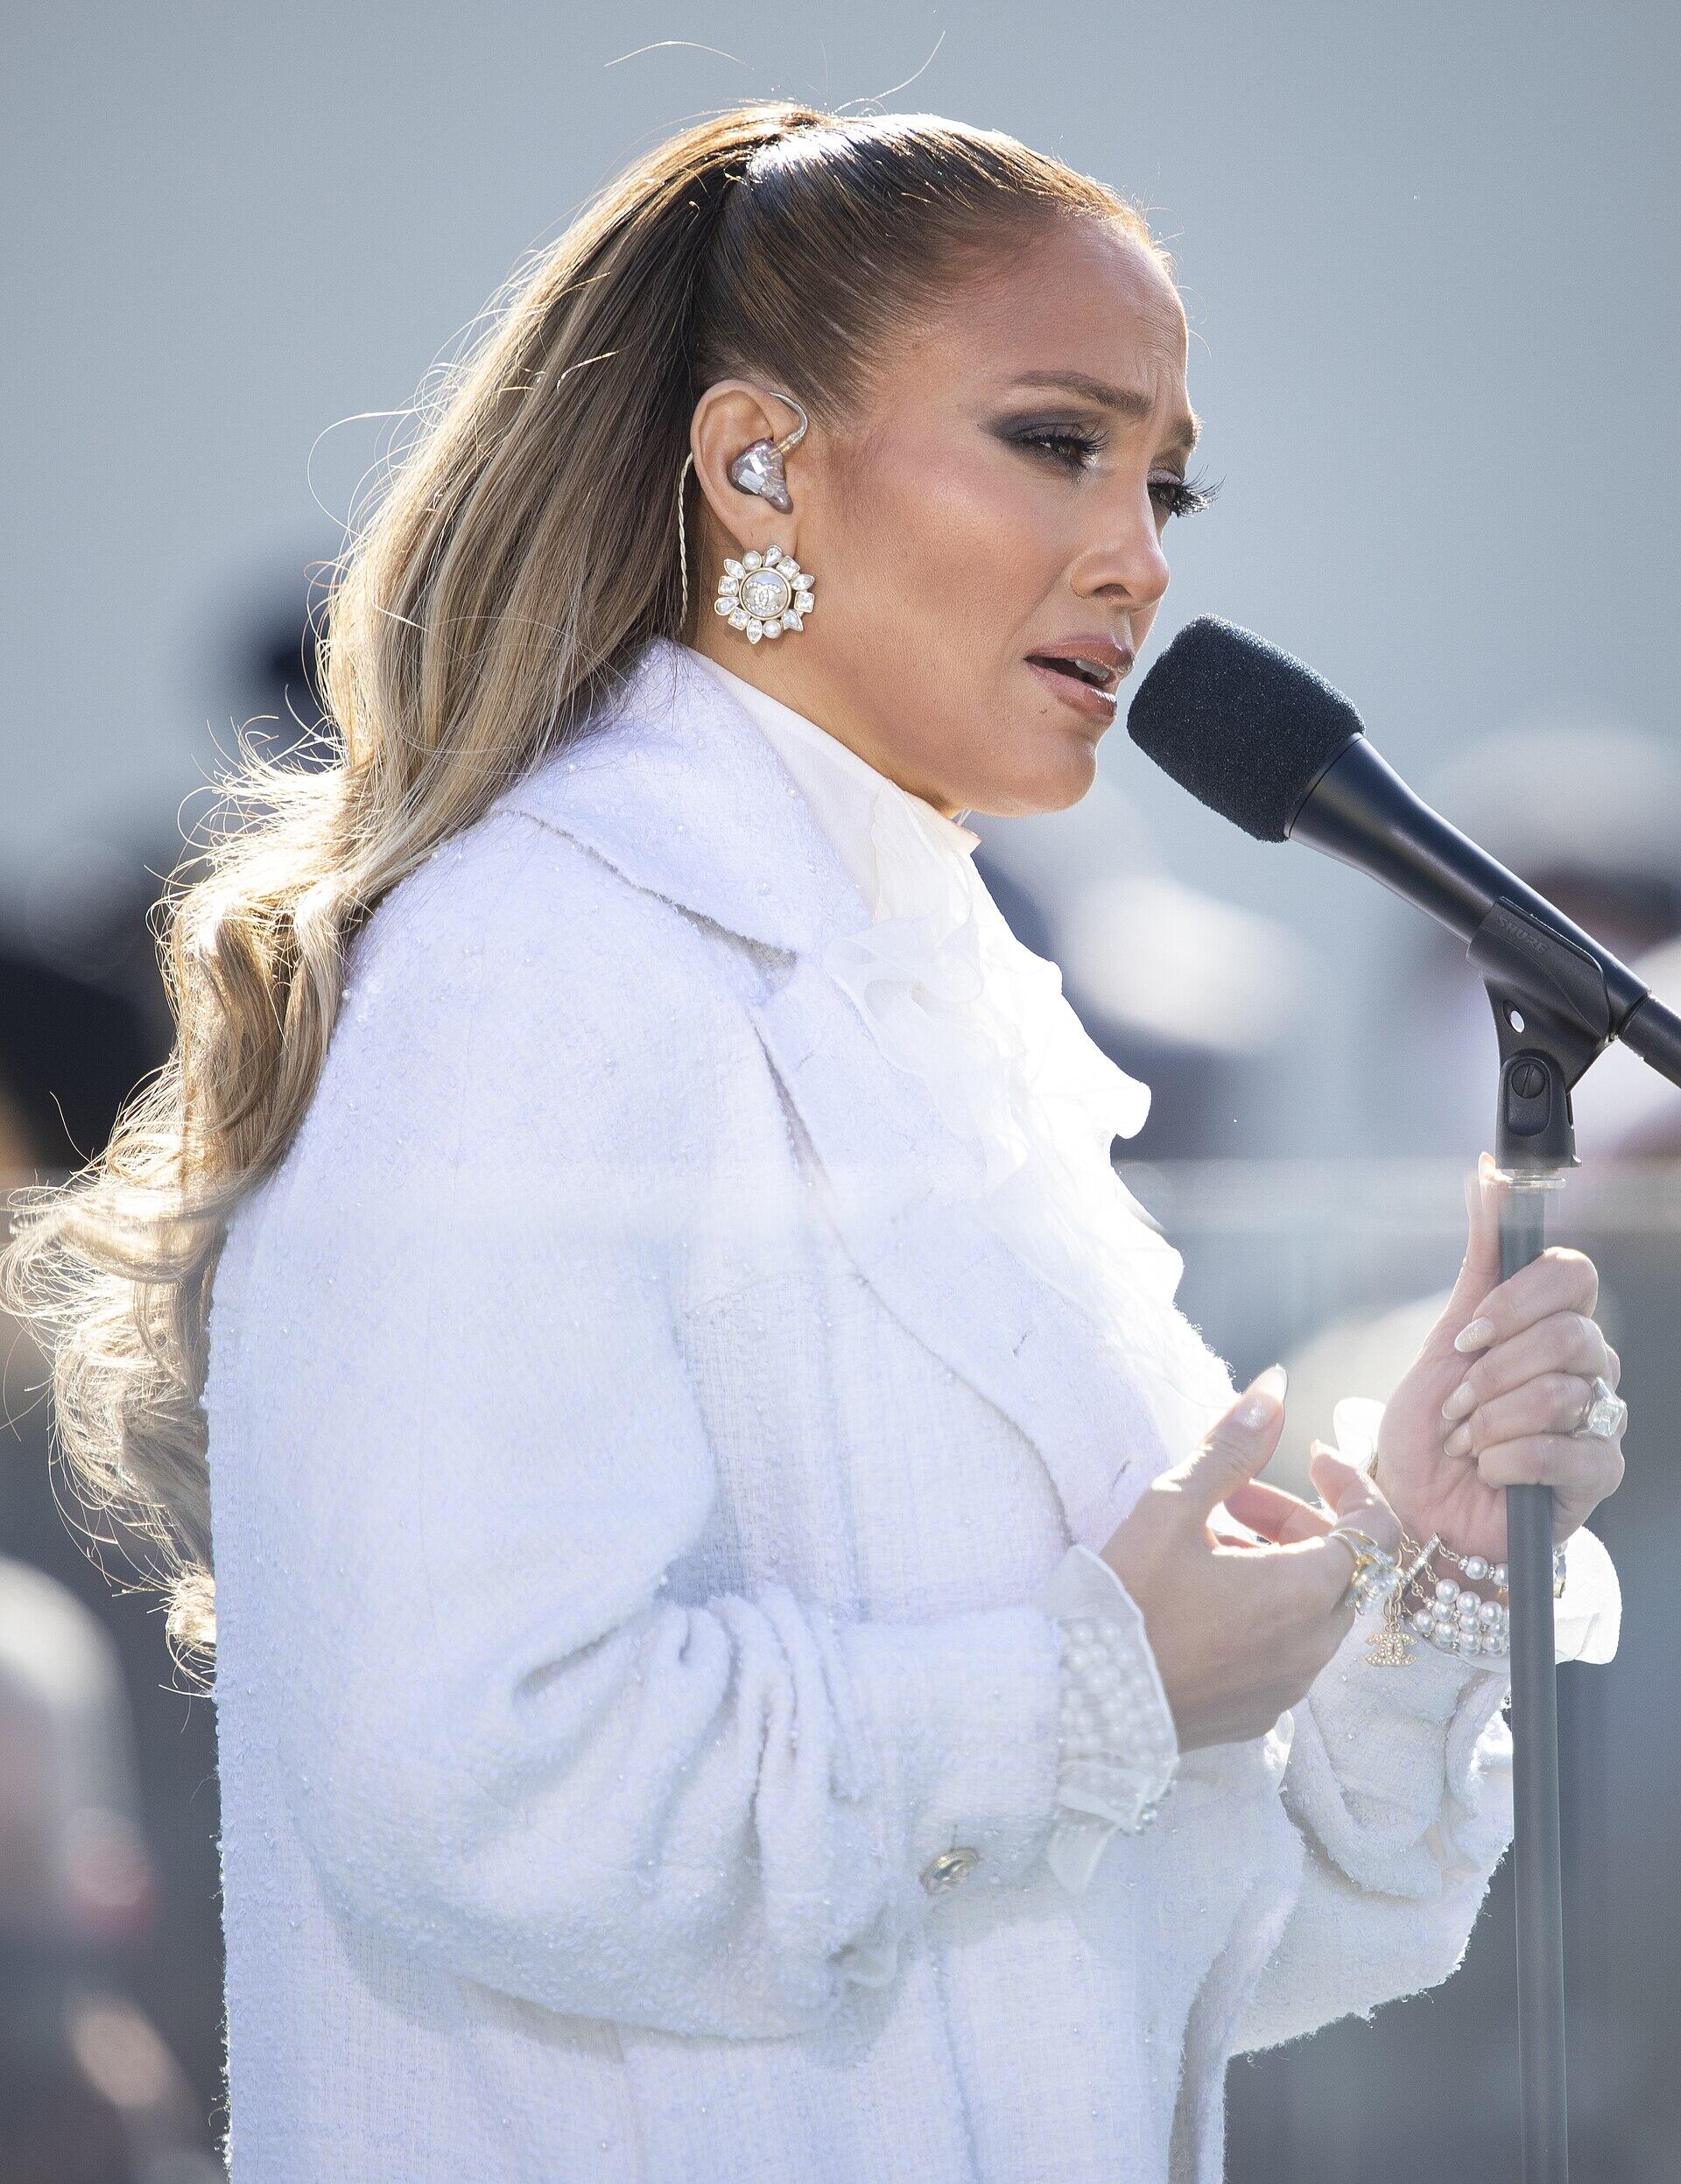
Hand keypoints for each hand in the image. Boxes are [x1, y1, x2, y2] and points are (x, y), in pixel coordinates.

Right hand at [1098, 1364, 1403, 1753]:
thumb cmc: (1126, 1600)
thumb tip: (1274, 1388)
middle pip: (1342, 1566)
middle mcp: (1311, 1648)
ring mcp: (1287, 1688)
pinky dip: (1266, 1614)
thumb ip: (1233, 1445)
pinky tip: (1205, 1600)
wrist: (1079, 1703)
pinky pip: (1287, 1652)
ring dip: (1280, 1566)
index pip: (1375, 1526)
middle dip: (1299, 1519)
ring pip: (1313, 1611)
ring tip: (1210, 1545)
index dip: (1350, 1481)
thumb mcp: (1173, 1505)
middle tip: (1234, 1499)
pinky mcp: (1259, 1715)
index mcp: (1303, 1592)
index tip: (1309, 1457)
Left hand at [1372, 1150, 1626, 1588]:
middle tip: (1457, 1406)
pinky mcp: (1599, 1476)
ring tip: (1466, 1442)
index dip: (1518, 1300)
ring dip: (1491, 1420)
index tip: (1467, 1335)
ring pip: (1563, 1392)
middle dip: (1491, 1374)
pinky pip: (1567, 1452)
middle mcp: (1590, 1366)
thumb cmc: (1434, 1425)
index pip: (1574, 1273)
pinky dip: (1508, 1461)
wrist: (1419, 1509)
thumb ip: (1480, 1260)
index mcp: (1555, 1324)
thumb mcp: (1446, 1337)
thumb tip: (1487, 1174)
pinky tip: (1488, 1472)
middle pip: (1569, 1335)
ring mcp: (1600, 1420)